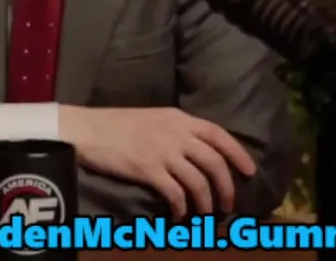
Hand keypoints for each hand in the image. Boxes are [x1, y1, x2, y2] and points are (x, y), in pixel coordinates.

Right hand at [59, 106, 255, 217]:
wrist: (86, 129)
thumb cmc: (115, 124)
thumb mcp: (152, 118)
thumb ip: (175, 130)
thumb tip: (195, 151)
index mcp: (178, 118)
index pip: (218, 134)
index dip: (238, 154)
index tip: (249, 171)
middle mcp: (175, 133)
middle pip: (214, 162)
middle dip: (226, 186)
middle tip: (228, 204)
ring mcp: (162, 151)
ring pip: (198, 182)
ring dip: (206, 202)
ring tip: (205, 215)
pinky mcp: (148, 169)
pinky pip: (175, 194)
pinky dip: (181, 209)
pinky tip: (178, 217)